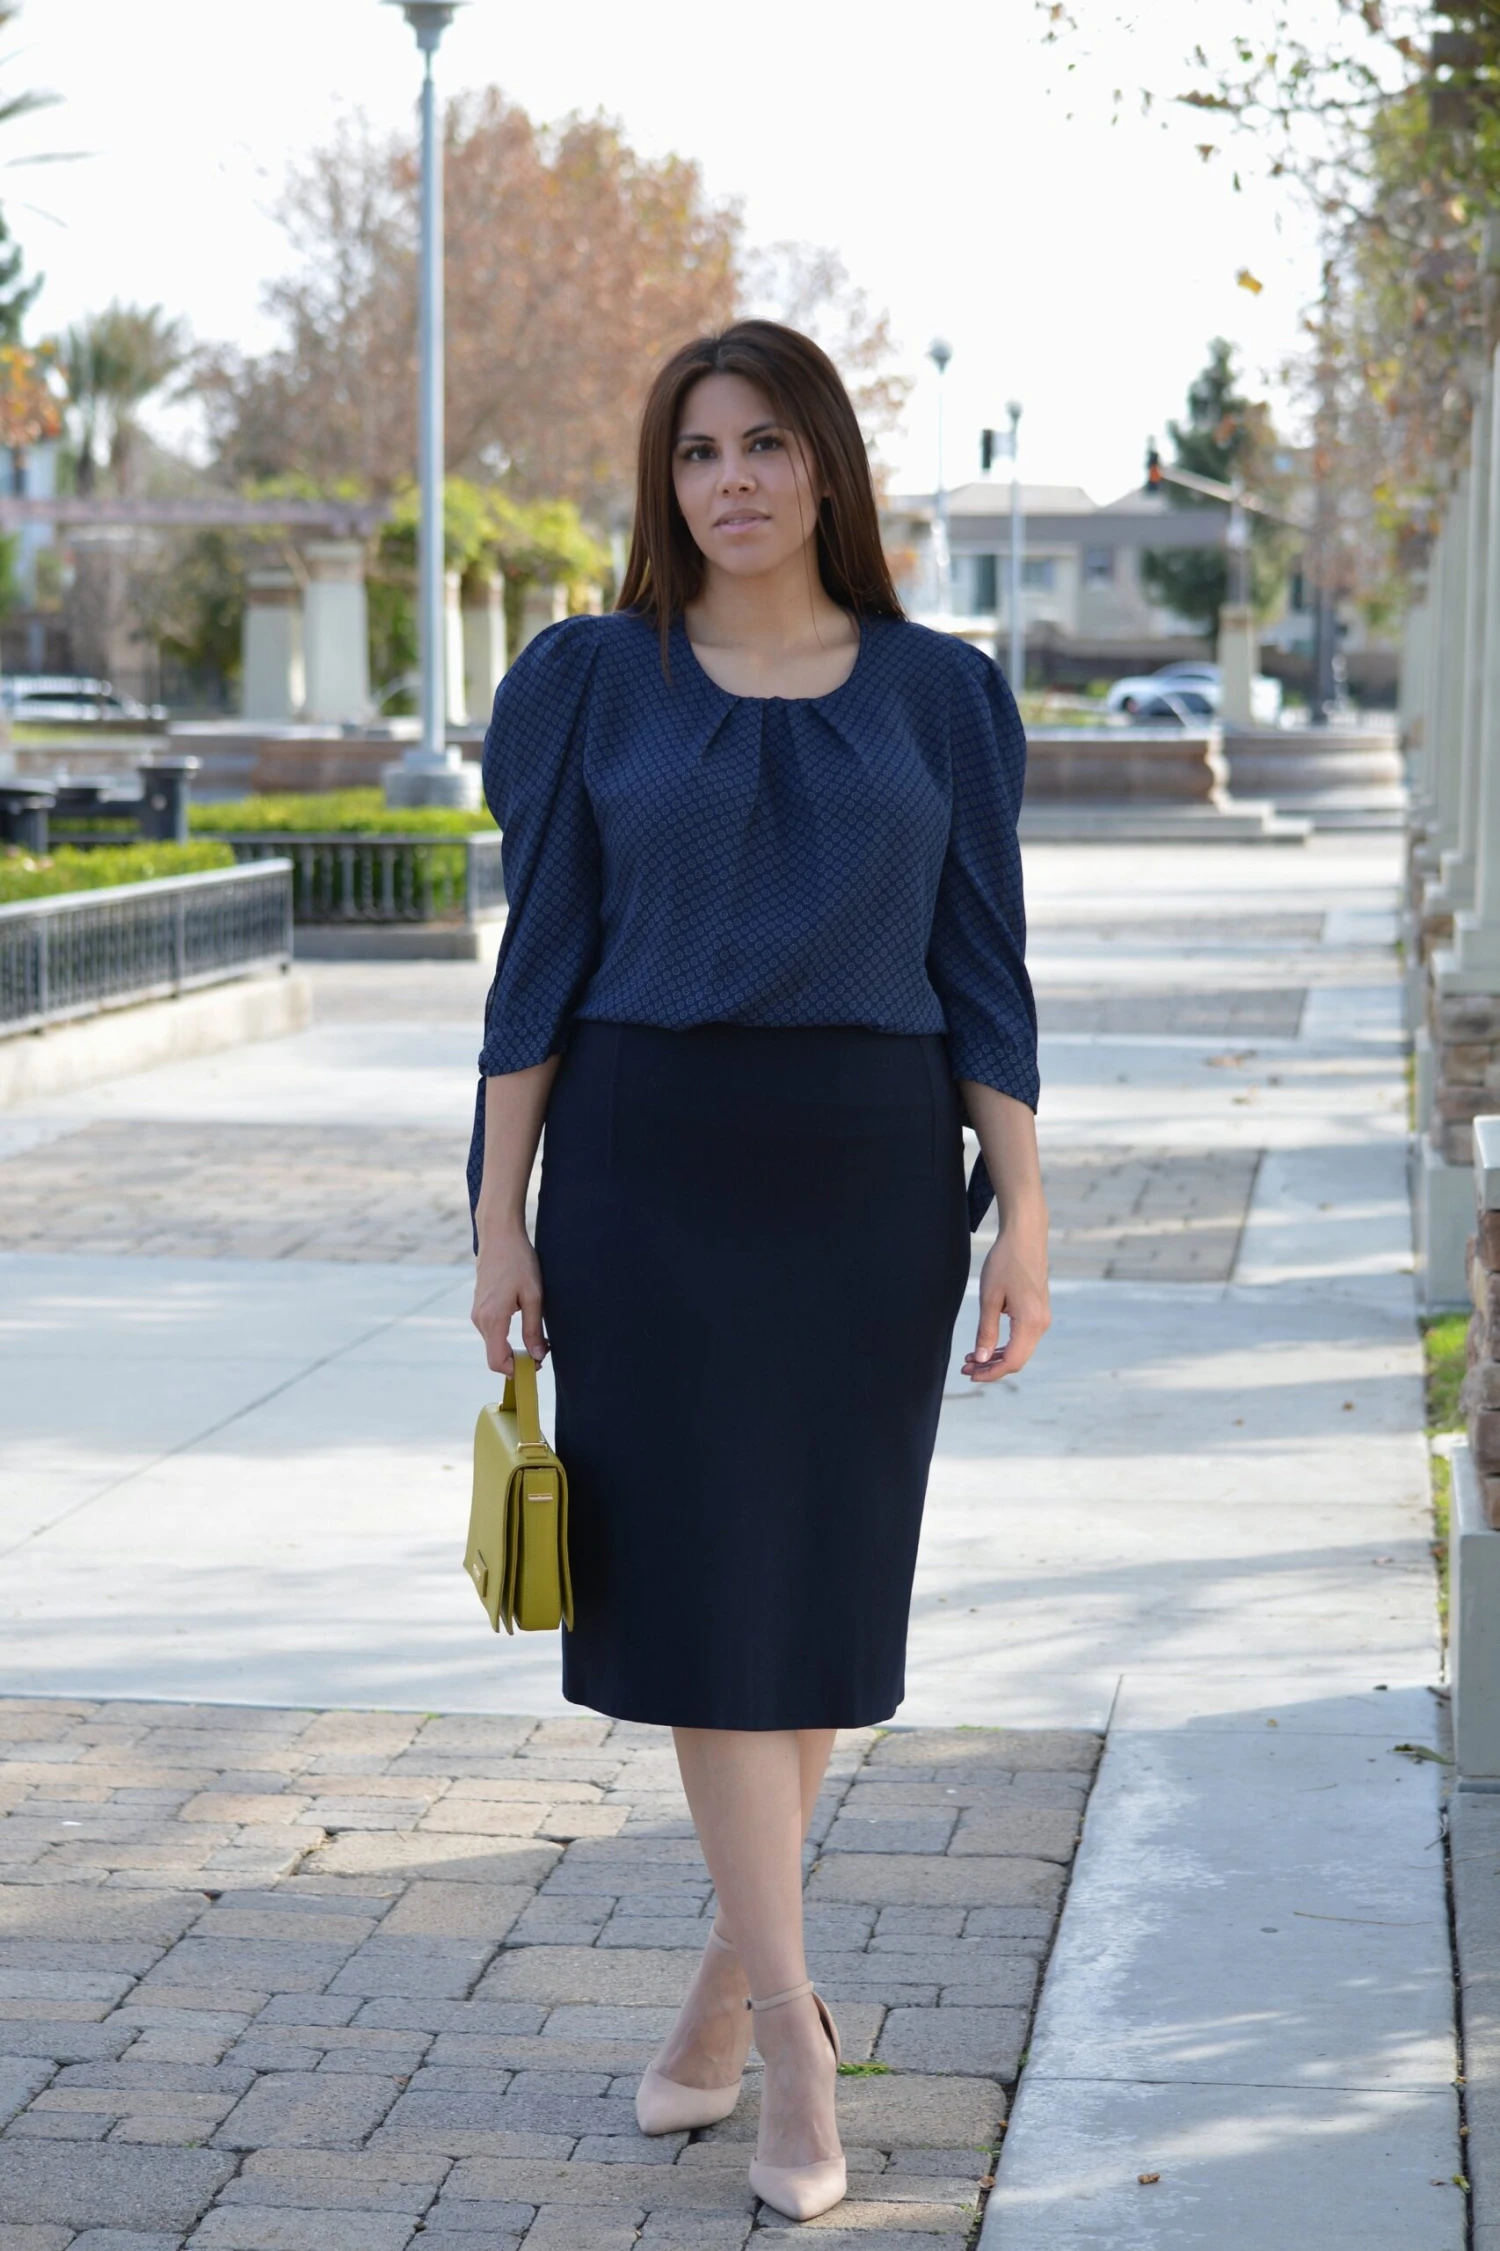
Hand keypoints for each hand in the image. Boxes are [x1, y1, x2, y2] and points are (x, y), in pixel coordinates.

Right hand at [471, 1221, 546, 1374]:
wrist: (499, 1236)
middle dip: (518, 1359)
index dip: (515, 1371)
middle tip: (543, 1351)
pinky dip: (507, 1335)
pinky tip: (524, 1322)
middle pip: (495, 1355)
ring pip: (494, 1343)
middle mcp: (479, 1319)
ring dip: (513, 1347)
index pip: (496, 1361)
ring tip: (538, 1336)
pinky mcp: (479, 1306)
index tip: (535, 1366)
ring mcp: (477, 1312)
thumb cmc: (519, 1262)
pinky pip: (492, 1330)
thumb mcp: (533, 1296)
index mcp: (492, 1319)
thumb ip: (533, 1329)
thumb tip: (536, 1356)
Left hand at [962, 1228, 1049, 1383]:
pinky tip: (987, 1344)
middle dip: (991, 1368)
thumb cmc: (1005, 1262)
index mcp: (1030, 1323)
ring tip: (972, 1358)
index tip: (969, 1373)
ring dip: (997, 1357)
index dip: (990, 1373)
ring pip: (1020, 1350)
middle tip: (965, 1368)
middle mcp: (1041, 1324)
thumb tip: (980, 1359)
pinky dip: (1006, 1345)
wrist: (1025, 1236)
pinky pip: (1023, 1338)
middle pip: (1017, 1360)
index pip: (1011, 1361)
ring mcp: (1042, 1318)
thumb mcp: (990, 1298)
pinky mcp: (1039, 1312)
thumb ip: (986, 1331)